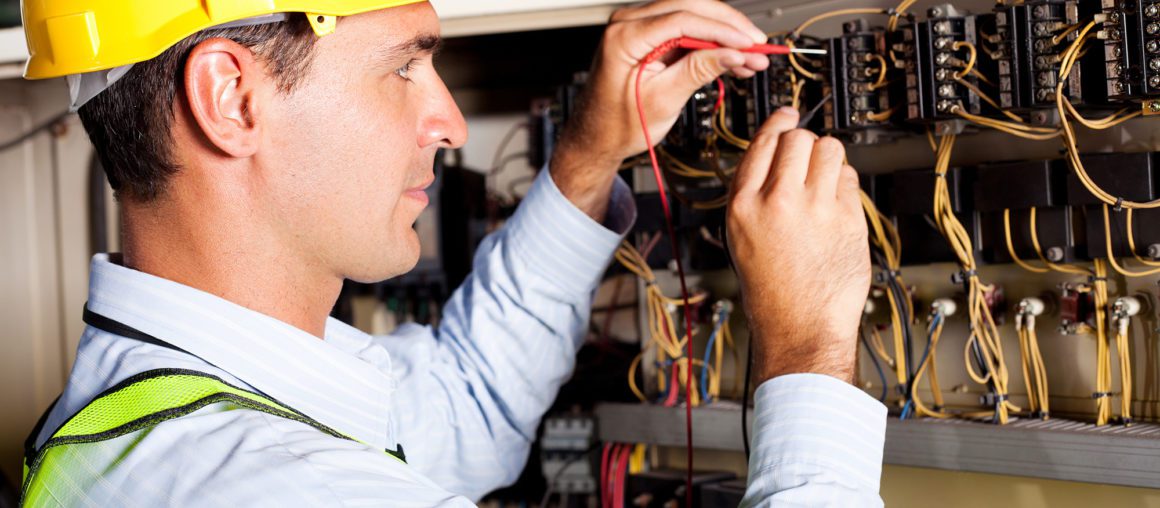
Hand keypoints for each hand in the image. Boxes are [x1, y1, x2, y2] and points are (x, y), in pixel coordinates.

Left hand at [551, 0, 769, 220]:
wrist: (597, 137)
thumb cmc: (617, 124)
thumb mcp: (664, 99)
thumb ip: (699, 71)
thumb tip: (734, 53)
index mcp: (624, 37)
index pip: (683, 19)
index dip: (723, 30)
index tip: (749, 43)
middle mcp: (628, 23)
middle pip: (691, 8)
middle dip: (729, 26)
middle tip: (758, 46)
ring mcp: (638, 27)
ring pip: (692, 16)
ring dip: (724, 34)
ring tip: (751, 58)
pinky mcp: (648, 36)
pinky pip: (686, 30)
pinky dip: (710, 42)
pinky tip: (733, 58)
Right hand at [727, 108, 870, 384]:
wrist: (800, 326)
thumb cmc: (772, 290)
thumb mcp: (742, 237)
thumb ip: (755, 194)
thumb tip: (775, 155)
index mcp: (743, 205)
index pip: (762, 143)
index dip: (778, 122)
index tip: (787, 114)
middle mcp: (777, 201)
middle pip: (798, 138)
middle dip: (805, 142)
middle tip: (807, 157)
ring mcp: (815, 208)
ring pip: (830, 148)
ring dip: (828, 157)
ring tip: (824, 178)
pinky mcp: (848, 218)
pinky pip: (850, 178)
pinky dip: (846, 183)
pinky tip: (836, 203)